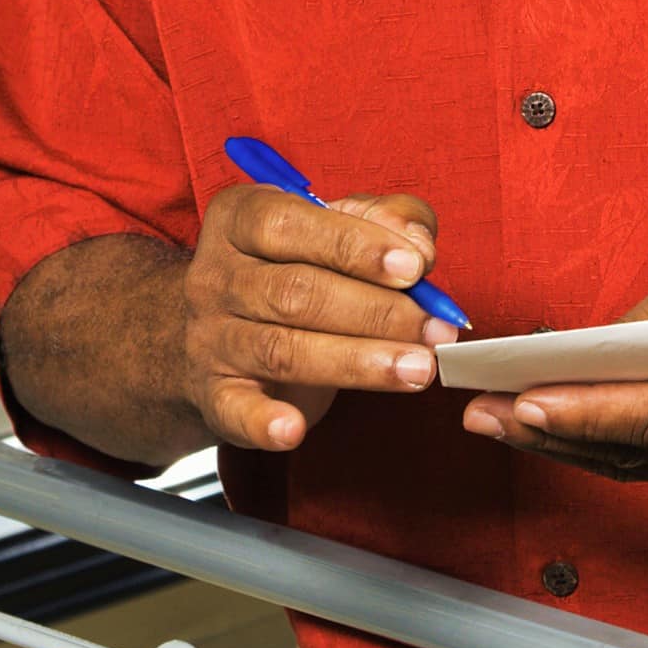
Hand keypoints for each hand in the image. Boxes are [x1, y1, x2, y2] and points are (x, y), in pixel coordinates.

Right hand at [183, 183, 453, 453]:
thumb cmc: (294, 269)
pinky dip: (262, 422)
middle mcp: (216, 276)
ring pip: (282, 350)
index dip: (354, 245)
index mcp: (241, 218)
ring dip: (356, 363)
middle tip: (436, 330)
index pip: (290, 224)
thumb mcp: (334, 228)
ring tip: (417, 370)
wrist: (216, 329)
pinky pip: (233, 409)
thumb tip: (419, 245)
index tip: (414, 267)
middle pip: (295, 292)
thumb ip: (385, 219)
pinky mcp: (213, 393)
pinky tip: (294, 430)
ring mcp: (210, 337)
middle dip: (376, 312)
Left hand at [460, 242, 647, 491]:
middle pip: (638, 450)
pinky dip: (591, 446)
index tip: (526, 403)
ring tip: (493, 418)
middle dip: (551, 433)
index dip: (590, 415)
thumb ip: (641, 330)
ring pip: (633, 466)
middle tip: (480, 411)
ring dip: (560, 445)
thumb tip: (566, 363)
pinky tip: (541, 426)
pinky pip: (645, 464)